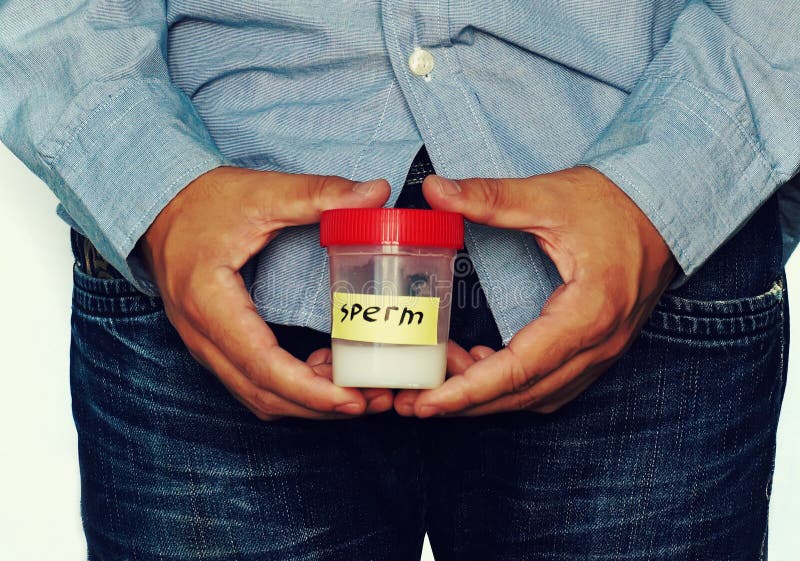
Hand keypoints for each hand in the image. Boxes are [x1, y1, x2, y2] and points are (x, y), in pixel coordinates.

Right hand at [139, 166, 393, 419]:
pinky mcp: (212, 344)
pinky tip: (323, 373)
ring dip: (305, 402)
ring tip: (355, 390)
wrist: (155, 204)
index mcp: (210, 302)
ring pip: (256, 395)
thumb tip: (376, 191)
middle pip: (262, 394)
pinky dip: (289, 388)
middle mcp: (201, 335)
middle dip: (318, 406)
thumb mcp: (262, 192)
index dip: (310, 390)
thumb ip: (319, 194)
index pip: (262, 365)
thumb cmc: (203, 200)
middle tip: (370, 400)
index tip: (353, 399)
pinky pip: (251, 382)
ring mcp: (203, 345)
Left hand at [394, 167, 676, 416]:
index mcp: (588, 311)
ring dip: (491, 396)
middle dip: (467, 404)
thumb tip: (434, 190)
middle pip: (524, 394)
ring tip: (443, 377)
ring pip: (539, 395)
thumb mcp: (550, 196)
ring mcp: (606, 350)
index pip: (519, 368)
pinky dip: (516, 387)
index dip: (469, 389)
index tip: (427, 401)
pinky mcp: (602, 346)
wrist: (669, 206)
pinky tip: (485, 367)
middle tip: (416, 401)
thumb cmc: (616, 202)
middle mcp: (600, 343)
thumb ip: (490, 197)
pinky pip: (555, 384)